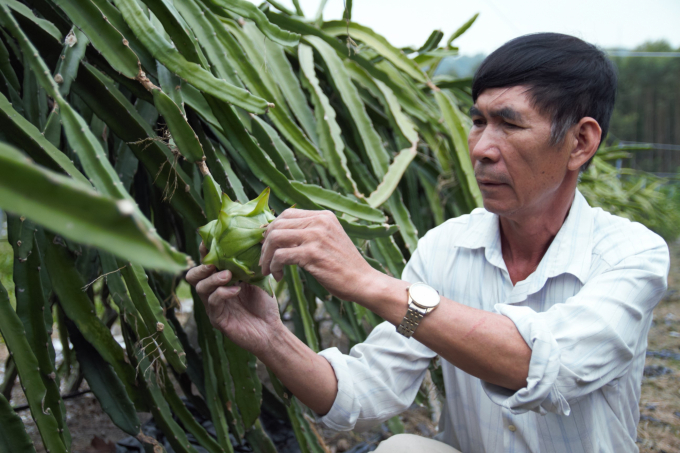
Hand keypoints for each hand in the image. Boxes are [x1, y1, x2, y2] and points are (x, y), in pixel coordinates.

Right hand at [185, 242, 283, 356]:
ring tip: (227, 275)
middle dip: (201, 266)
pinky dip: (222, 293)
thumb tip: (254, 239)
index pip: (206, 262)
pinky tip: (236, 290)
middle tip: (213, 262)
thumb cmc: (264, 304)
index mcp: (220, 280)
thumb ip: (250, 263)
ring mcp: (213, 306)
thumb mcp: (258, 279)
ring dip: (213, 278)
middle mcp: (213, 291)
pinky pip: (212, 302)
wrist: (271, 330)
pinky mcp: (217, 319)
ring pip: (200, 287)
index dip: (204, 250)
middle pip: (193, 276)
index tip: (208, 240)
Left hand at [259, 209, 377, 302]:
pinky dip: (274, 266)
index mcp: (323, 216)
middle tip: (264, 260)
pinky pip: (281, 256)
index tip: (268, 245)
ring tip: (268, 269)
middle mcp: (319, 222)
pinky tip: (278, 275)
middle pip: (277, 224)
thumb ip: (310, 233)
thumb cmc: (344, 266)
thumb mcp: (329, 240)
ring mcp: (316, 236)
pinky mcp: (312, 254)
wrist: (363, 282)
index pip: (287, 213)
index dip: (272, 229)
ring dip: (266, 256)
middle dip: (265, 244)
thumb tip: (280, 234)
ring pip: (275, 238)